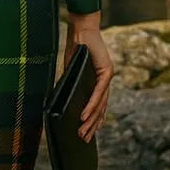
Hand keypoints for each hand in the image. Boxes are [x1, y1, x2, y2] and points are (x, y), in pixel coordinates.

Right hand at [64, 12, 114, 140]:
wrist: (82, 29)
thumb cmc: (76, 47)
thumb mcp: (71, 71)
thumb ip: (71, 85)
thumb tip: (62, 101)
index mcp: (98, 82)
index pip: (97, 106)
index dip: (94, 121)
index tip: (88, 135)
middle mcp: (105, 82)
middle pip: (100, 109)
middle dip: (91, 126)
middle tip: (84, 140)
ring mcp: (108, 77)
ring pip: (100, 104)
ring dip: (91, 120)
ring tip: (83, 132)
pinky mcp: (106, 72)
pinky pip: (99, 93)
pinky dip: (91, 106)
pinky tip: (85, 116)